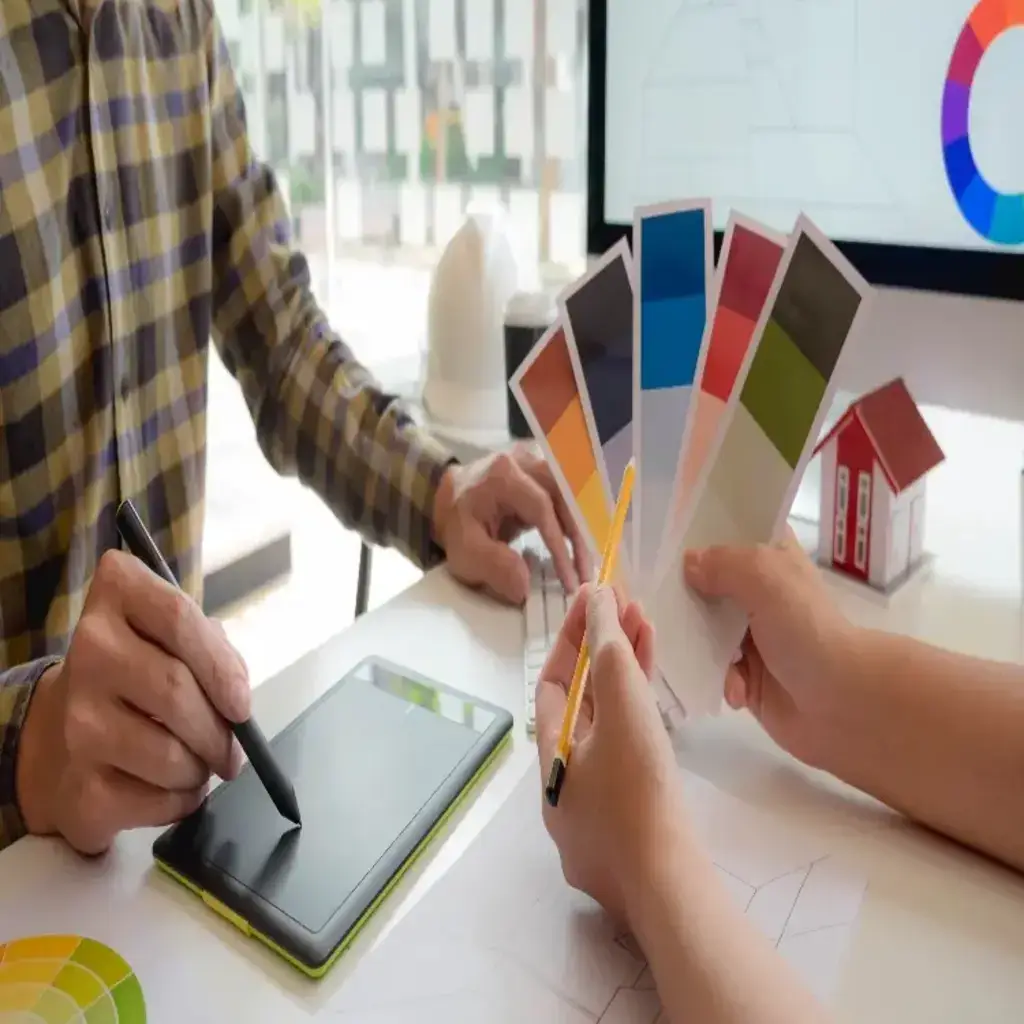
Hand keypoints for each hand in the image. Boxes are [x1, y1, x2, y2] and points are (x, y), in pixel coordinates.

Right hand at [16, 550, 249, 854]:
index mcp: (118, 593)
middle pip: (176, 691)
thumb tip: (237, 708)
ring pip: (172, 755)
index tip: (241, 704)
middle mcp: (89, 648)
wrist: (59, 733)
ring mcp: (75, 718)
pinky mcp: (78, 785)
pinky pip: (159, 801)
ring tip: (197, 764)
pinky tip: (170, 787)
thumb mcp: (178, 639)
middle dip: (220, 731)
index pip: (179, 619)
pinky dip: (182, 800)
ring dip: (201, 769)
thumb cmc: (141, 673)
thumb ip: (215, 653)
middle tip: (232, 750)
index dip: (221, 666)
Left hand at [432, 443, 591, 603]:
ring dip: (582, 528)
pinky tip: (581, 544)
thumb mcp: (465, 550)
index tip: (569, 578)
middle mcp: (524, 460)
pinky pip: (570, 492)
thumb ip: (494, 566)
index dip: (559, 544)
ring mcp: (536, 460)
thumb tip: (525, 588)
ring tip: (586, 562)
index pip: (541, 507)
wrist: (448, 497)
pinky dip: (578, 518)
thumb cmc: (457, 524)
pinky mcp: (544, 470)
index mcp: (502, 476)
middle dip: (579, 536)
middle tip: (586, 572)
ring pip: (573, 491)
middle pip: (566, 494)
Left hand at [535, 585, 683, 926]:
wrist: (671, 890)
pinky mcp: (632, 832)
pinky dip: (642, 725)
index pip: (553, 683)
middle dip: (605, 654)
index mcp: (551, 759)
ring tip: (650, 636)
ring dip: (627, 684)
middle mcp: (564, 788)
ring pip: (609, 732)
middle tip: (632, 610)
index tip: (596, 599)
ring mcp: (597, 815)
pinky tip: (662, 704)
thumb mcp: (622, 710)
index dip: (574, 637)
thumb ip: (609, 650)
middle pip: (582, 706)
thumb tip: (597, 598)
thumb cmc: (639, 794)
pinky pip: (629, 762)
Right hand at [683, 529, 854, 767]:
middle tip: (650, 598)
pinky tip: (736, 690)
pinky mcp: (745, 675)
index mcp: (770, 558)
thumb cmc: (808, 631)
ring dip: (696, 644)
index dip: (699, 530)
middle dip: (682, 592)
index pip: (731, 531)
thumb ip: (724, 564)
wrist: (845, 703)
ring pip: (701, 628)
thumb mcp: (767, 580)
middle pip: (705, 581)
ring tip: (689, 653)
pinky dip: (719, 679)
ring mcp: (751, 635)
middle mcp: (758, 592)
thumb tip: (688, 563)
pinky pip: (712, 669)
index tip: (660, 535)